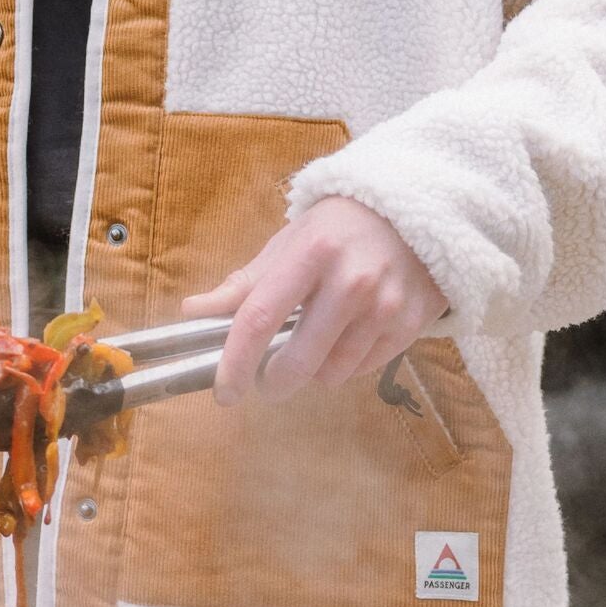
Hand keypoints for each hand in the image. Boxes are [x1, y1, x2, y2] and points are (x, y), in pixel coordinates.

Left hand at [182, 196, 444, 408]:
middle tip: (266, 382)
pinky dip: (345, 366)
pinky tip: (345, 340)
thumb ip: (244, 283)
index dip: (236, 362)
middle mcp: (351, 281)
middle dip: (273, 383)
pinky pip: (362, 371)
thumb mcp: (289, 244)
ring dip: (312, 373)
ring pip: (331, 374)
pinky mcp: (410, 325)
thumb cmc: (338, 230)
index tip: (224, 391)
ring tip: (313, 348)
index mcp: (311, 253)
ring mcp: (384, 306)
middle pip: (297, 360)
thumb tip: (192, 311)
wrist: (413, 214)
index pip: (260, 318)